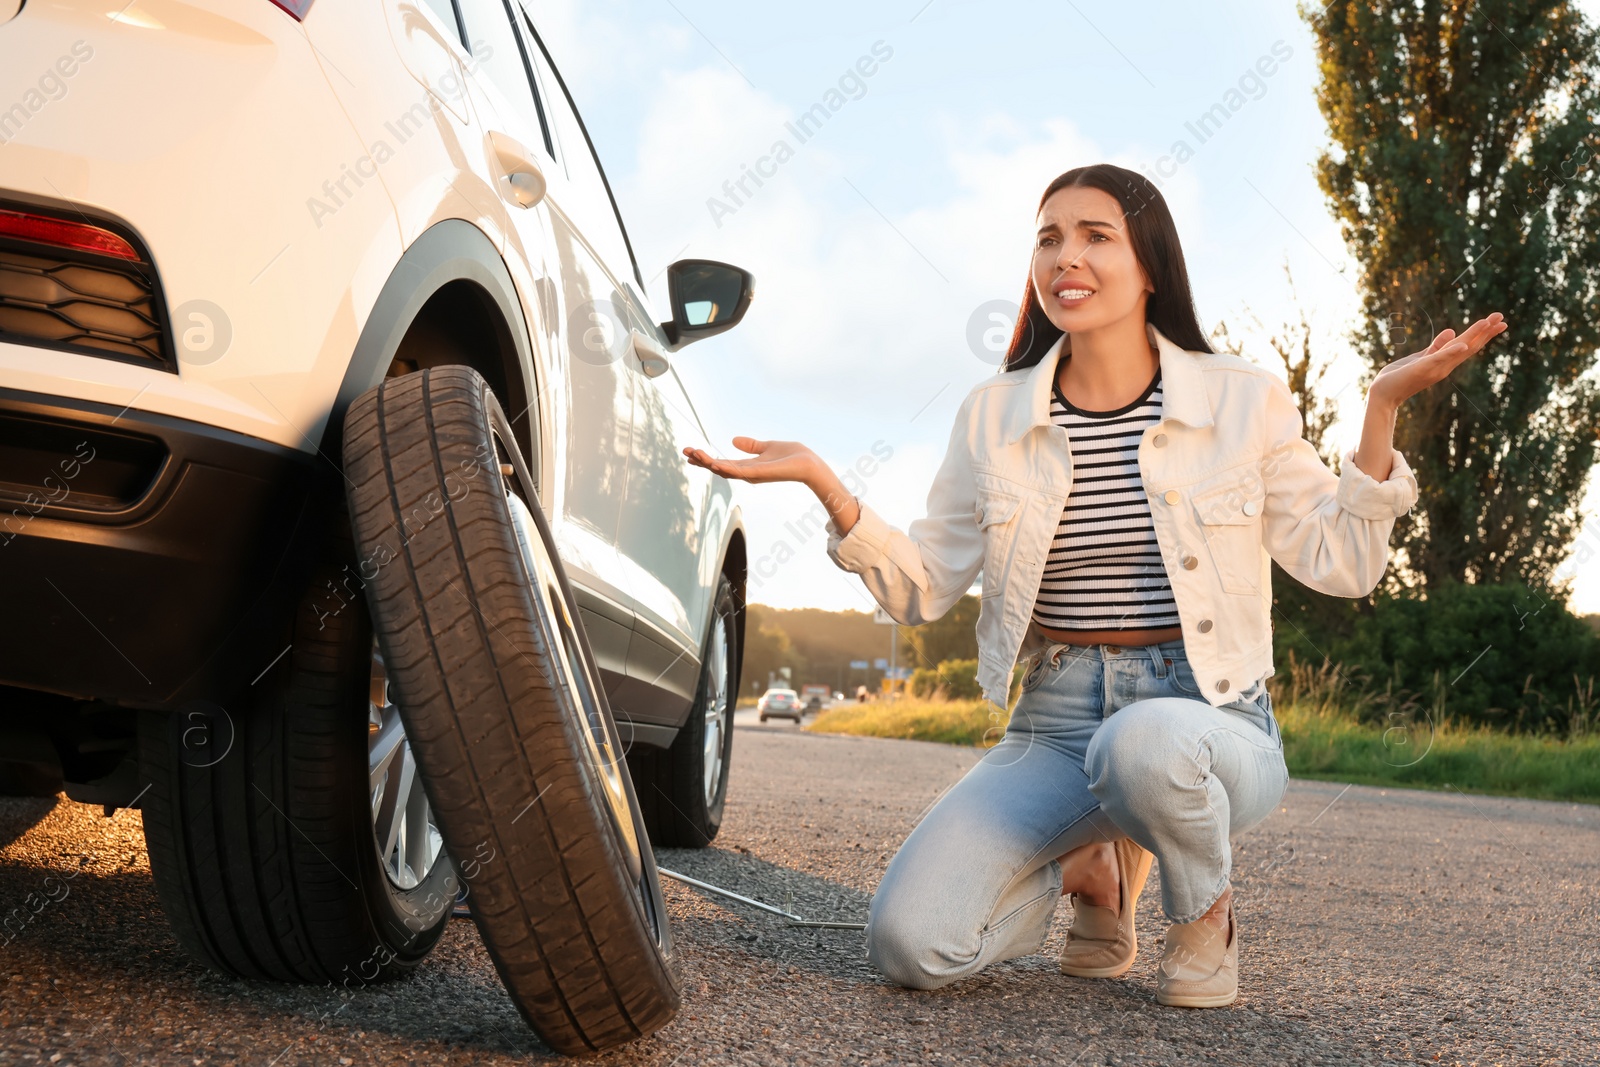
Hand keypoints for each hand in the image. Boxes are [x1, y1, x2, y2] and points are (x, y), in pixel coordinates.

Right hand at [682, 436, 822, 486]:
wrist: (809, 463)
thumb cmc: (792, 456)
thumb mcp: (767, 447)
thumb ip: (751, 445)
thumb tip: (734, 440)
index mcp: (747, 467)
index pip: (721, 463)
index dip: (706, 458)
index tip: (691, 451)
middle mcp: (747, 474)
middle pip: (718, 468)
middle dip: (701, 460)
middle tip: (685, 451)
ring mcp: (752, 475)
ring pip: (724, 470)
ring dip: (708, 462)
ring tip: (693, 453)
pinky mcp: (759, 474)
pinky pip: (738, 472)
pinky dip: (725, 468)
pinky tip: (713, 462)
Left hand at [1369, 312, 1507, 409]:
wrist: (1382, 395)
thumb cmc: (1399, 377)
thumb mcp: (1421, 357)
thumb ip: (1436, 347)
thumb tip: (1452, 331)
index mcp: (1444, 361)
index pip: (1468, 345)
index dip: (1483, 333)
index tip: (1499, 322)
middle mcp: (1444, 366)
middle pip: (1469, 346)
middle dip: (1485, 332)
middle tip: (1503, 318)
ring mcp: (1434, 368)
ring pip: (1458, 350)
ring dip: (1473, 336)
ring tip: (1488, 322)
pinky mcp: (1422, 368)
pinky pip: (1438, 359)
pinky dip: (1451, 352)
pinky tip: (1462, 344)